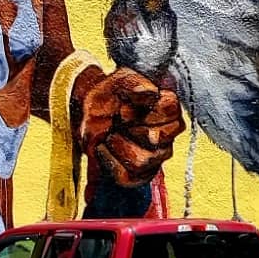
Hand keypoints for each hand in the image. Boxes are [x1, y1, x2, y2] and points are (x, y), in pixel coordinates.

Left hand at [75, 68, 184, 189]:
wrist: (89, 113)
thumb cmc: (109, 96)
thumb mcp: (118, 81)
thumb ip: (135, 83)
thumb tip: (150, 92)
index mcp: (168, 109)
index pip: (169, 110)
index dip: (143, 110)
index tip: (124, 108)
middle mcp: (168, 134)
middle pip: (154, 138)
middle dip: (127, 127)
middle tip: (116, 119)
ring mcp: (157, 156)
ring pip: (141, 160)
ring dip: (116, 144)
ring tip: (109, 134)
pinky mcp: (141, 175)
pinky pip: (127, 176)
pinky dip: (109, 161)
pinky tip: (105, 148)